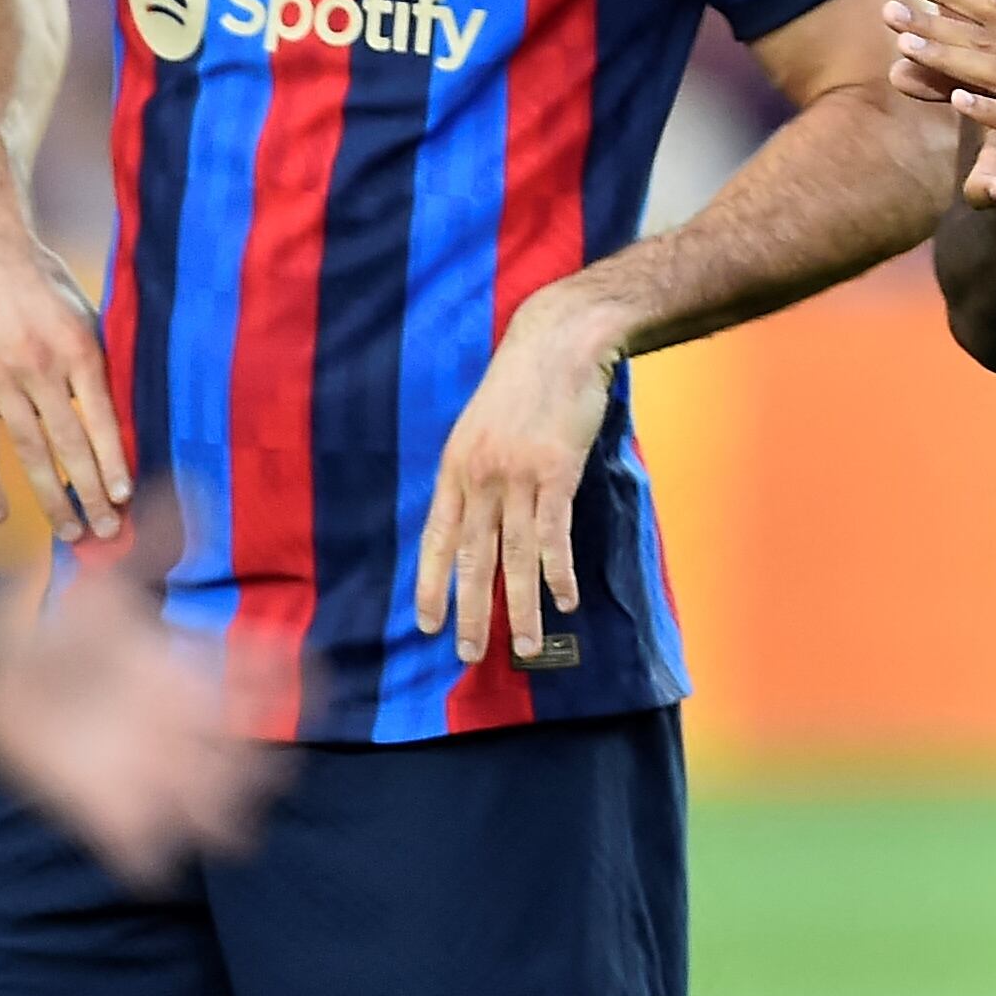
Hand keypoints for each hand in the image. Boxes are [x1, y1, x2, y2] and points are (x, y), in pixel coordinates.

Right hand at [0, 209, 127, 542]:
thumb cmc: (46, 283)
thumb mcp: (86, 315)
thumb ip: (97, 365)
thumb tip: (119, 419)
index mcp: (78, 349)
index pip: (101, 418)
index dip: (114, 460)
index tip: (127, 496)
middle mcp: (39, 368)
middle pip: (69, 443)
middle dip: (91, 490)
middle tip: (107, 531)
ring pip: (29, 450)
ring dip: (51, 495)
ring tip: (70, 531)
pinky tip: (1, 514)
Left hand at [0, 544, 278, 888]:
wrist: (3, 674)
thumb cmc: (64, 627)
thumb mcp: (106, 586)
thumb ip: (149, 548)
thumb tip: (187, 488)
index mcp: (196, 676)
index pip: (262, 683)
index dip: (289, 683)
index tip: (297, 678)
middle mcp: (186, 727)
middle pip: (251, 759)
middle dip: (265, 772)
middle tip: (270, 774)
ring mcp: (153, 770)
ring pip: (212, 811)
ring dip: (224, 823)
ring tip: (227, 835)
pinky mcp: (109, 808)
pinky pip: (142, 851)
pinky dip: (151, 862)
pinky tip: (152, 865)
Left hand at [413, 276, 623, 668]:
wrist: (560, 342)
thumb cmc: (525, 381)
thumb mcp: (482, 424)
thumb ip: (478, 466)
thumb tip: (479, 506)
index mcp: (456, 468)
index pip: (436, 540)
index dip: (432, 585)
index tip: (429, 624)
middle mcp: (480, 478)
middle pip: (474, 559)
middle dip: (472, 612)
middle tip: (470, 653)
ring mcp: (518, 477)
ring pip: (515, 557)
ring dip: (522, 608)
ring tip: (531, 646)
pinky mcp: (557, 473)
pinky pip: (554, 536)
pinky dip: (559, 573)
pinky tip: (566, 599)